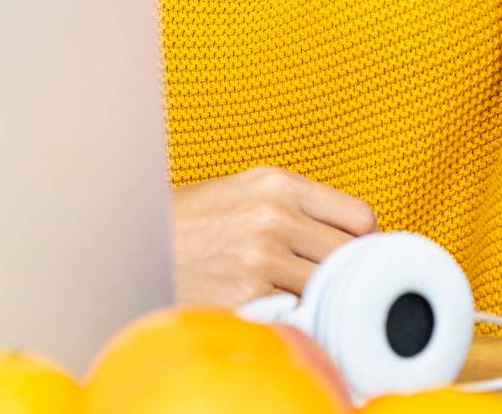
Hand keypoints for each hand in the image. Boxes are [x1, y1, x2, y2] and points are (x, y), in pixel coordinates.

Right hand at [169, 165, 379, 307]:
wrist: (135, 244)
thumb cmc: (192, 220)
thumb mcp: (243, 191)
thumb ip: (294, 205)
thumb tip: (352, 234)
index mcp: (277, 183)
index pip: (360, 216)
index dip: (366, 241)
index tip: (360, 256)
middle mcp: (274, 216)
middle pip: (351, 255)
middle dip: (350, 272)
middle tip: (339, 284)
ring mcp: (262, 259)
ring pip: (328, 288)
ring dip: (321, 297)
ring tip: (303, 297)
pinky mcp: (247, 297)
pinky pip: (297, 314)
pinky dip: (294, 318)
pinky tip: (278, 311)